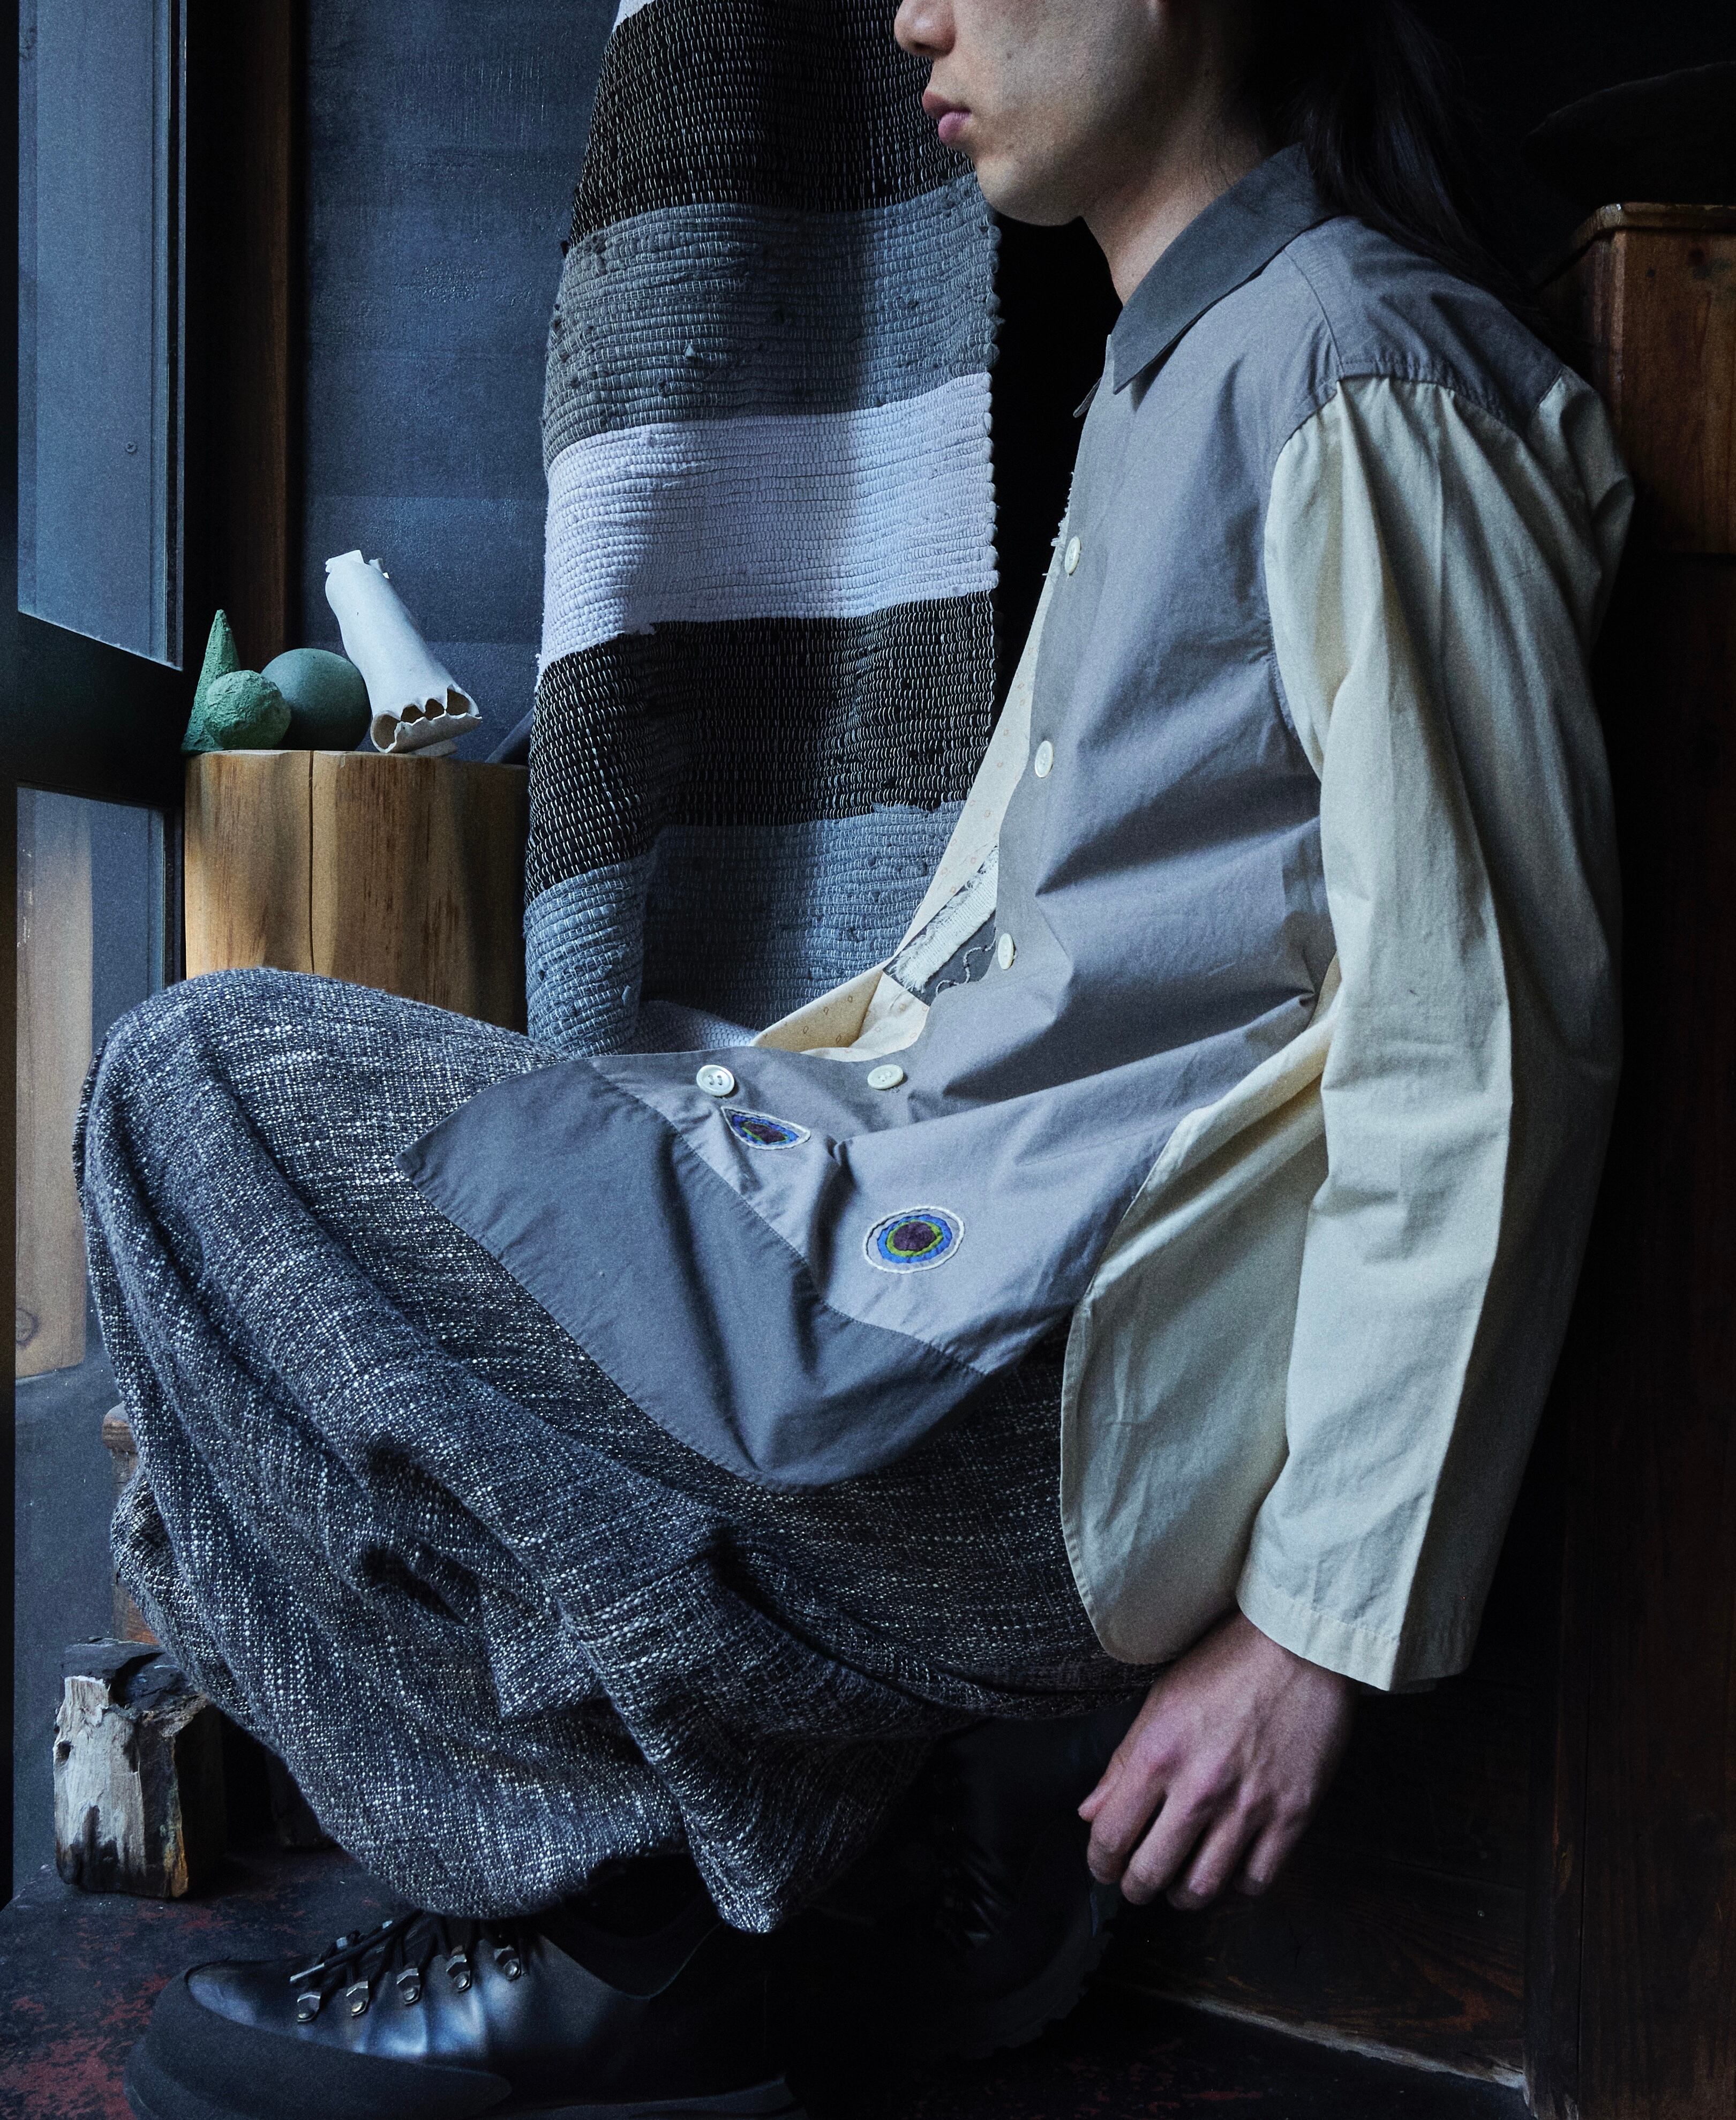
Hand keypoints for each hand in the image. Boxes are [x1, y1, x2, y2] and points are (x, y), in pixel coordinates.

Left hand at [1079, 1612, 1354, 1909]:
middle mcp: (1199, 1788)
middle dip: (1136, 1888)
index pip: (1111, 1835)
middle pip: (1152, 1873)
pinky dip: (1237, 1886)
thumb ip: (1122, 1763)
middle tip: (1137, 1885)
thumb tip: (1091, 1812)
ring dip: (1183, 1896)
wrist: (1298, 1648)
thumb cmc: (1225, 1665)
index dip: (1100, 1863)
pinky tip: (1229, 1869)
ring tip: (1179, 1886)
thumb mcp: (1160, 1701)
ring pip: (1203, 1888)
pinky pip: (1256, 1880)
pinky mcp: (1291, 1816)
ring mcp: (1248, 1806)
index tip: (1104, 1867)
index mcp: (1158, 1754)